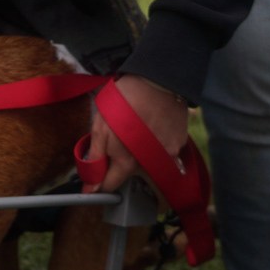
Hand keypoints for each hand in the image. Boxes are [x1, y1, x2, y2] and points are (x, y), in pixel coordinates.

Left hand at [81, 74, 188, 195]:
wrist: (157, 82)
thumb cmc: (124, 102)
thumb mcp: (101, 128)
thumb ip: (95, 158)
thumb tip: (90, 187)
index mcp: (126, 162)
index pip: (109, 185)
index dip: (98, 180)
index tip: (94, 172)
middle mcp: (148, 164)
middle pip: (128, 173)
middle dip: (119, 161)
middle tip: (117, 136)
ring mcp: (166, 155)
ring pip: (145, 161)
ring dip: (138, 151)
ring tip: (136, 128)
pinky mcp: (179, 145)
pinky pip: (162, 151)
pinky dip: (155, 143)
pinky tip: (151, 126)